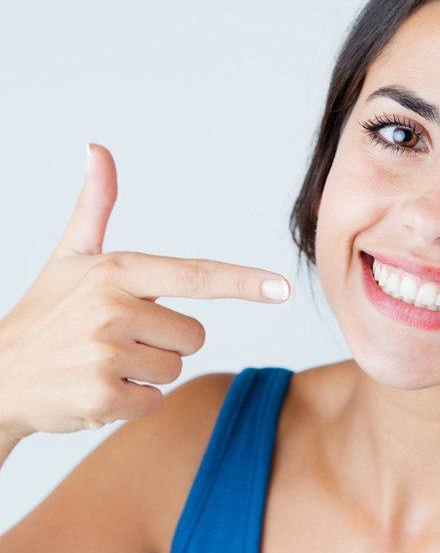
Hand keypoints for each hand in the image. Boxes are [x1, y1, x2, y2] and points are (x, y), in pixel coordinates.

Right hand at [0, 144, 289, 438]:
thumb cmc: (45, 315)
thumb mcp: (69, 257)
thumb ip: (95, 207)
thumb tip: (97, 149)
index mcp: (116, 272)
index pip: (195, 275)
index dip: (242, 282)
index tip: (281, 287)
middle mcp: (113, 309)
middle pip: (194, 335)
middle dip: (165, 342)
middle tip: (118, 340)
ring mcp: (106, 355)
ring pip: (175, 369)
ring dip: (147, 373)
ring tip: (104, 363)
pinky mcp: (102, 397)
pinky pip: (154, 401)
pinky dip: (132, 402)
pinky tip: (97, 388)